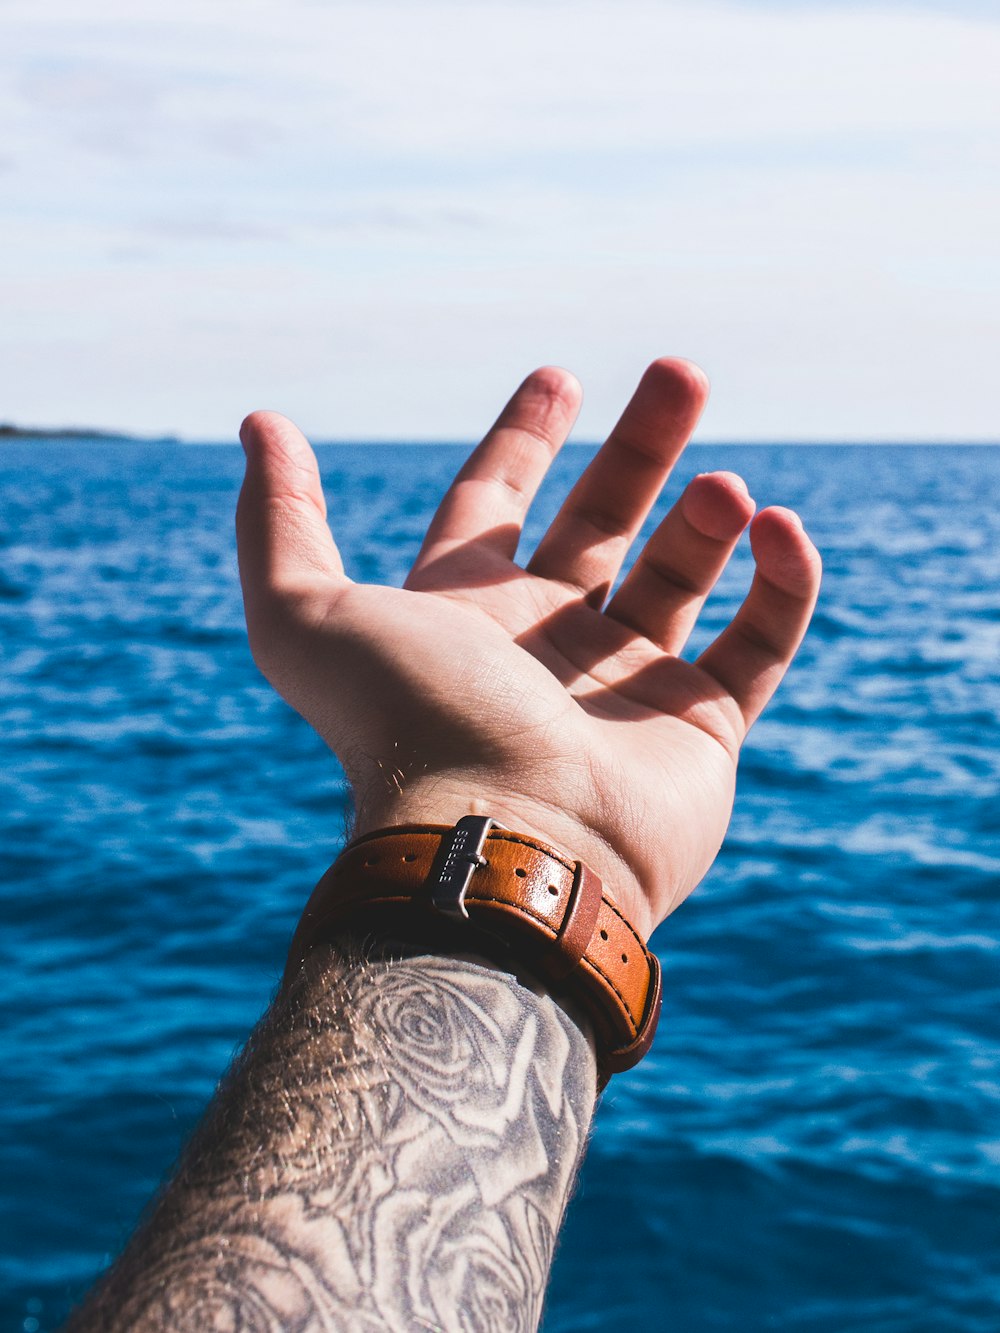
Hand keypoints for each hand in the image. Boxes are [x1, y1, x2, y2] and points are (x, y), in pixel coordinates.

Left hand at [236, 359, 820, 938]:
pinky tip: (780, 529)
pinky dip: (781, 585)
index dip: (523, 439)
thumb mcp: (310, 616)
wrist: (506, 852)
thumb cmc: (410, 728)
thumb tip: (261, 422)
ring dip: (707, 518)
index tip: (559, 377)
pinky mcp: (702, 731)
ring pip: (681, 575)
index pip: (496, 505)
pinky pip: (759, 644)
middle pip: (602, 522)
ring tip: (722, 489)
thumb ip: (279, 521)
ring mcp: (628, 688)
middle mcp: (547, 646)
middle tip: (680, 373)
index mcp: (468, 612)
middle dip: (640, 448)